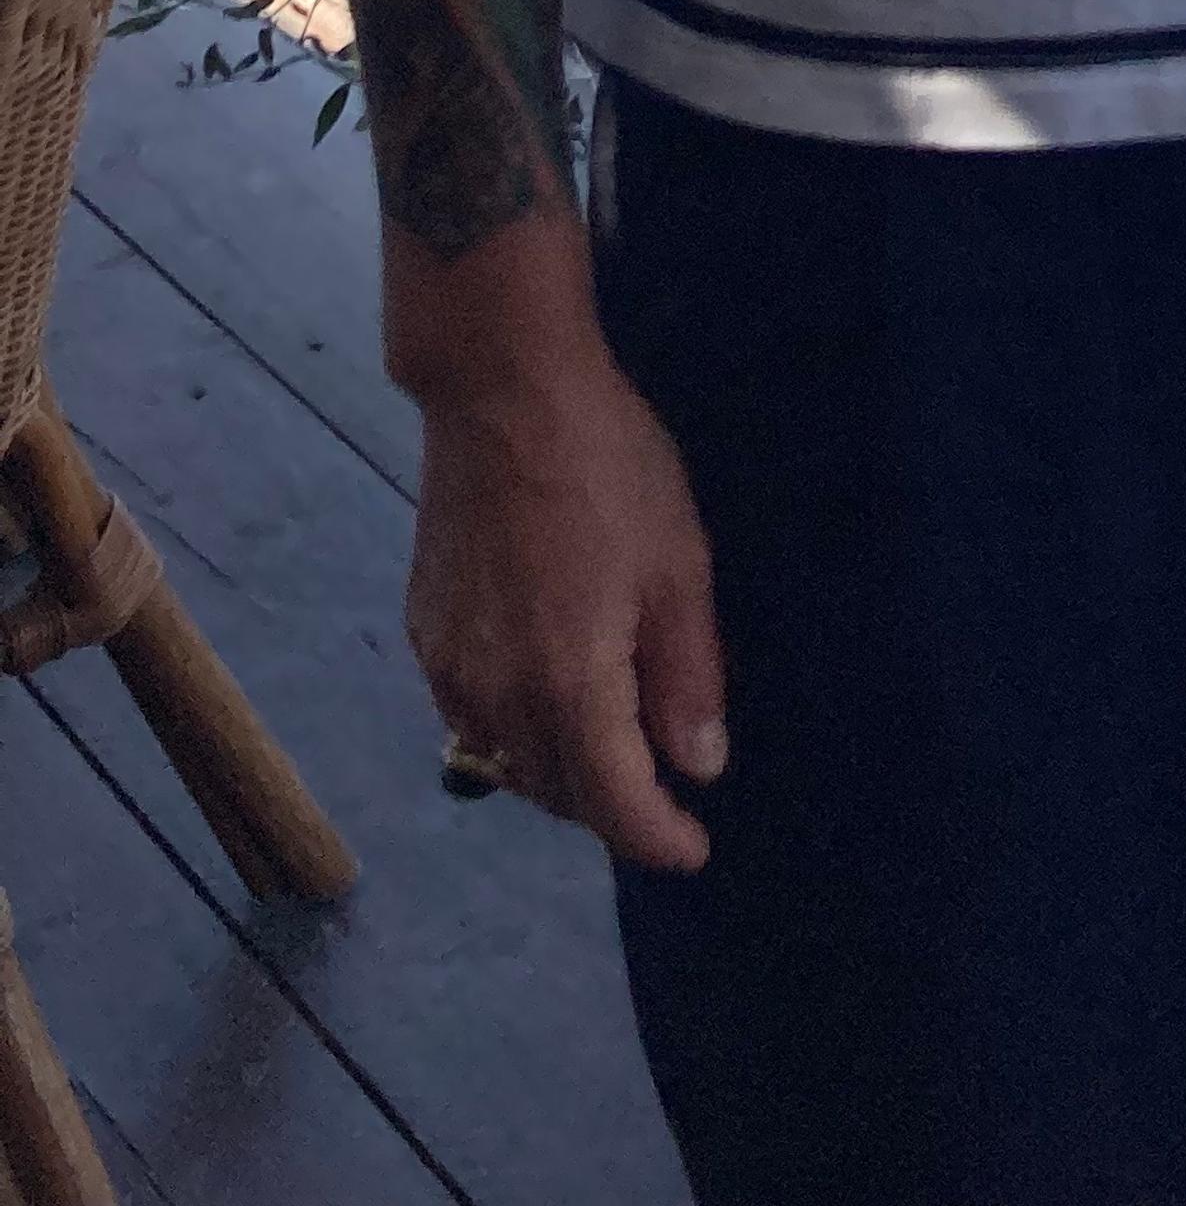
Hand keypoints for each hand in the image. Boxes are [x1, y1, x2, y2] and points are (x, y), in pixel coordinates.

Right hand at [408, 348, 726, 870]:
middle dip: (614, 808)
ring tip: (614, 748)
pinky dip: (516, 734)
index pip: (614, 804)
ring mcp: (451, 670)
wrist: (500, 393)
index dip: (658, 838)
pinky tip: (549, 698)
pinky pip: (473, 721)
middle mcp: (498, 696)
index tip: (693, 849)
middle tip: (663, 789)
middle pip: (559, 793)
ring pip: (510, 764)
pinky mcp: (426, 636)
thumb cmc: (606, 466)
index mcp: (569, 683)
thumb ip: (687, 675)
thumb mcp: (678, 563)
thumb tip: (701, 766)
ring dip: (563, 776)